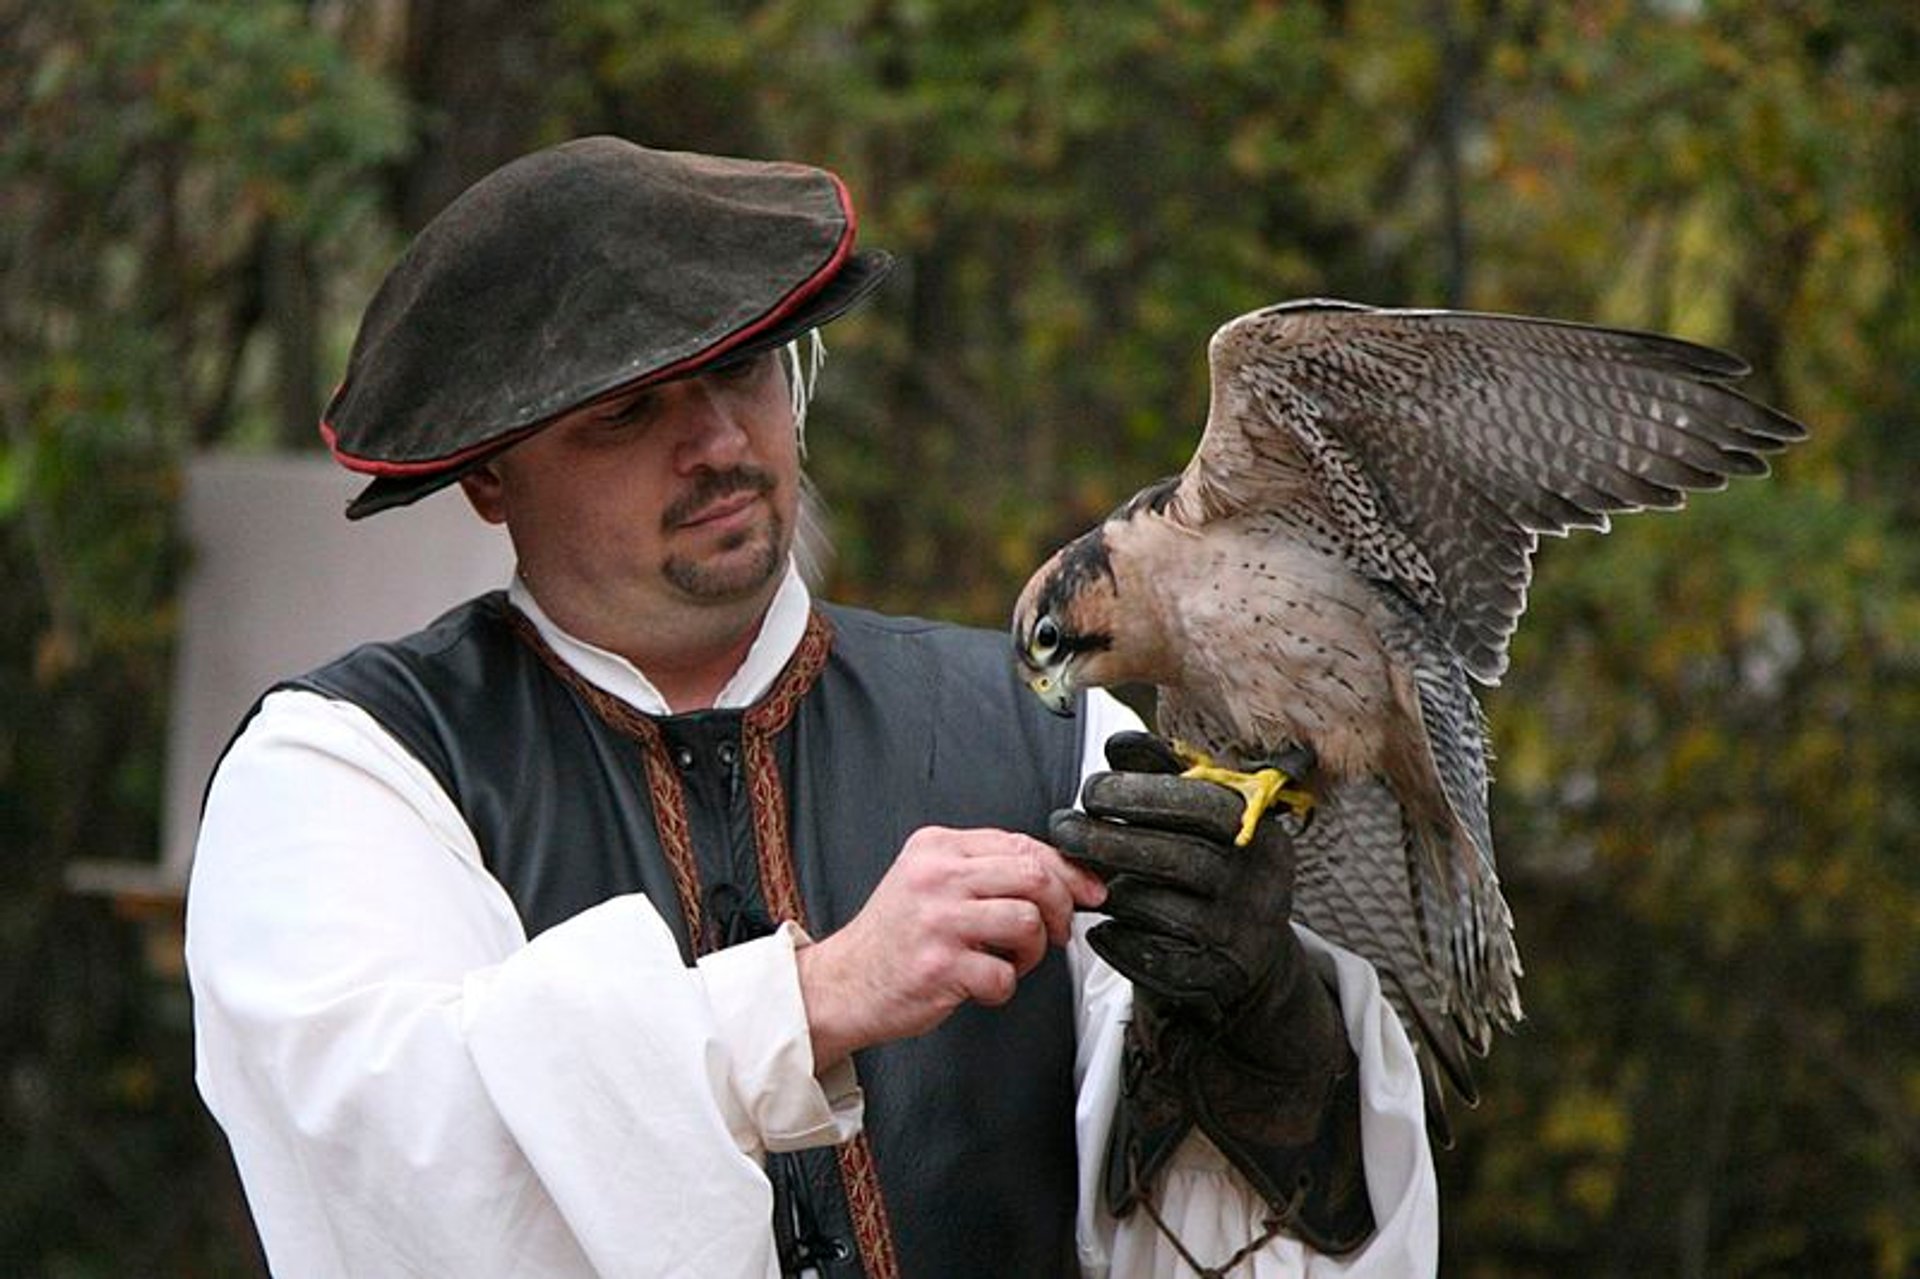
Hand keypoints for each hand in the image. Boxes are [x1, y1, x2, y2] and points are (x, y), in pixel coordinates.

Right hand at [795, 826, 1106, 1069]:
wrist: (842, 983)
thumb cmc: (893, 937)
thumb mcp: (928, 880)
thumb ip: (984, 870)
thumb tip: (1063, 876)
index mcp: (936, 847)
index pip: (1021, 843)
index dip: (1066, 870)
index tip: (1086, 891)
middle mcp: (936, 877)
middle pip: (1034, 875)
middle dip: (1060, 907)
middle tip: (1056, 931)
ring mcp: (938, 921)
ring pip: (1027, 921)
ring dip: (1034, 951)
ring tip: (1011, 959)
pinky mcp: (939, 966)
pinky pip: (1004, 975)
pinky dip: (1004, 986)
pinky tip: (982, 984)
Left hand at [1052, 732, 1374, 1251]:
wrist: (1248, 962)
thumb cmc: (1209, 872)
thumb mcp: (1201, 821)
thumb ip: (1164, 778)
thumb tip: (1118, 744)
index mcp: (1261, 834)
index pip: (1204, 805)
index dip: (1142, 791)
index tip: (1092, 786)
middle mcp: (1260, 885)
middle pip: (1177, 857)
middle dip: (1109, 837)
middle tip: (1060, 824)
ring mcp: (1241, 936)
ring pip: (1158, 905)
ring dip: (1108, 887)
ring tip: (1079, 873)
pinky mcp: (1215, 980)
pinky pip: (1150, 959)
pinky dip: (1116, 940)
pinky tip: (1097, 926)